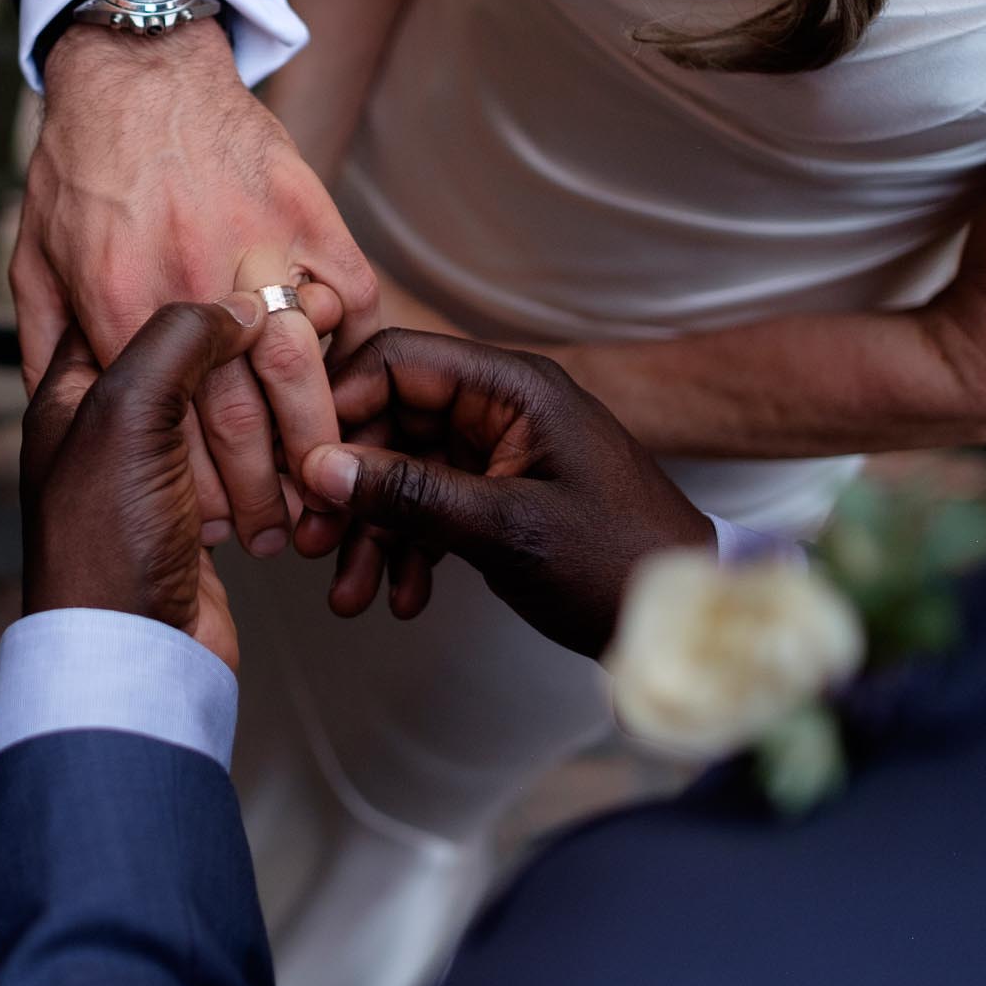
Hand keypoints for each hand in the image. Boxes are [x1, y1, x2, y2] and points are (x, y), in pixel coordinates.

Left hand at [13, 20, 380, 559]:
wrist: (134, 68)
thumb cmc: (77, 169)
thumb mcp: (33, 266)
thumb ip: (49, 349)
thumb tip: (62, 425)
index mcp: (116, 307)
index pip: (167, 427)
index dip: (200, 492)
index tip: (219, 530)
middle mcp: (188, 283)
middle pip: (240, 416)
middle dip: (265, 491)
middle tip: (280, 532)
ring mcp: (255, 246)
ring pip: (301, 371)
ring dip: (318, 439)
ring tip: (324, 483)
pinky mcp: (306, 213)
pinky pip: (350, 298)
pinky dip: (355, 348)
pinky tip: (349, 388)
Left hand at [22, 293, 324, 673]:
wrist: (134, 654)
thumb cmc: (105, 542)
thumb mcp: (127, 411)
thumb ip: (177, 339)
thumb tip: (234, 305)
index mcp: (71, 394)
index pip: (128, 311)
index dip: (189, 295)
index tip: (246, 281)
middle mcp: (107, 430)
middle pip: (187, 364)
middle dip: (242, 356)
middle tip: (297, 335)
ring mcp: (153, 476)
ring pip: (223, 416)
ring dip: (266, 416)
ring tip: (307, 397)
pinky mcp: (197, 518)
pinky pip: (244, 471)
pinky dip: (274, 466)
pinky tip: (300, 459)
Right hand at [293, 330, 714, 656]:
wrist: (685, 623)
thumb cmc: (619, 562)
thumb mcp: (506, 528)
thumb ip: (410, 494)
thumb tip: (321, 469)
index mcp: (513, 388)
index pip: (399, 362)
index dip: (340, 407)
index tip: (300, 464)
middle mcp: (502, 409)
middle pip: (392, 423)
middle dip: (349, 488)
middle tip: (310, 542)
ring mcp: (500, 453)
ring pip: (405, 475)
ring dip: (372, 533)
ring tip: (349, 594)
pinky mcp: (500, 495)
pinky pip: (432, 509)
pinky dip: (409, 551)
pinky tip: (400, 597)